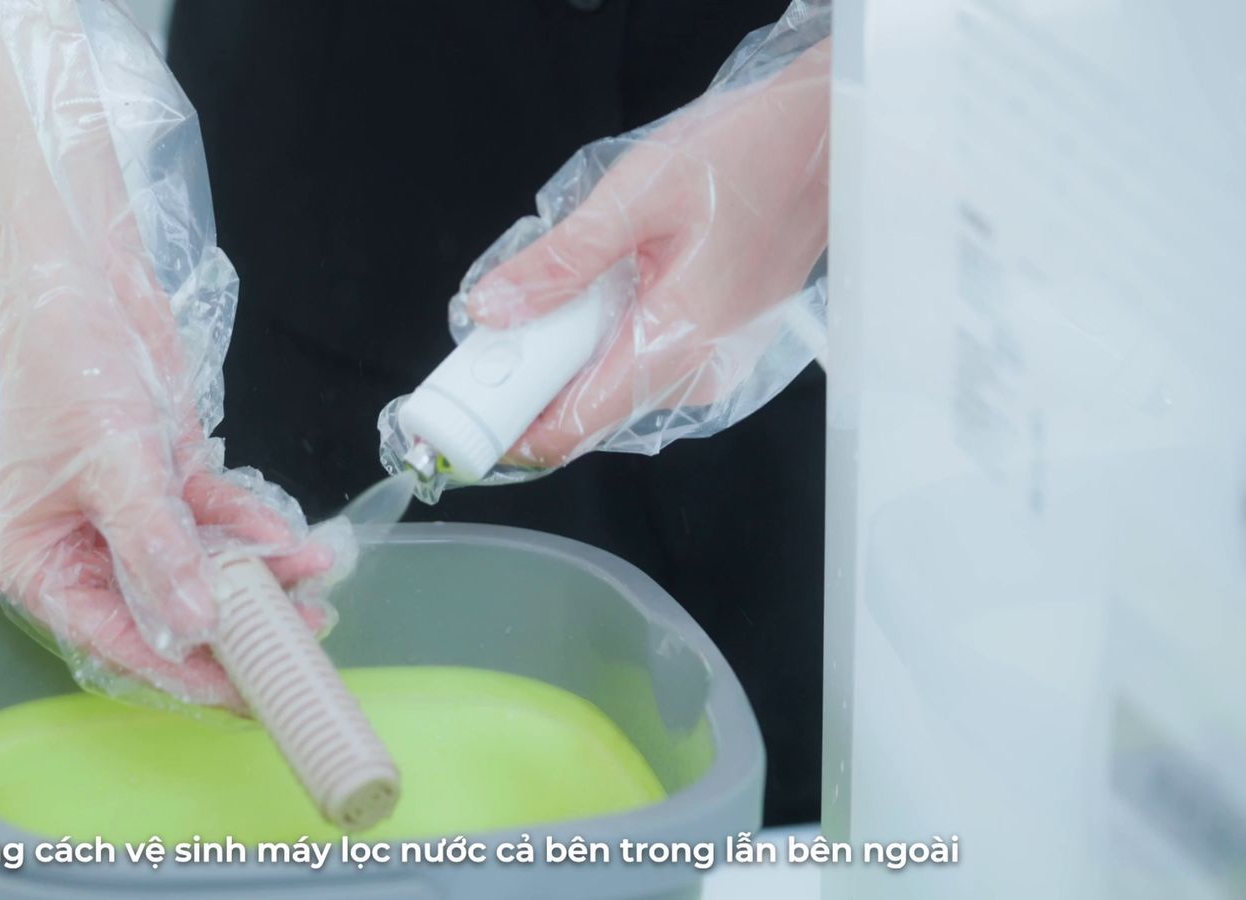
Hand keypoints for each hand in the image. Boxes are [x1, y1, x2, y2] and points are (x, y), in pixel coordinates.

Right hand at [0, 264, 340, 709]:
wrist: (88, 285)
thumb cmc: (65, 367)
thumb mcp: (114, 466)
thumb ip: (157, 548)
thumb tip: (195, 619)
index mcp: (39, 564)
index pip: (114, 639)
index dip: (180, 670)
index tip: (237, 693)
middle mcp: (82, 552)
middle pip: (163, 613)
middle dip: (232, 627)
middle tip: (296, 644)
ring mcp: (129, 522)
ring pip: (200, 571)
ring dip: (255, 579)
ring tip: (312, 590)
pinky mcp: (167, 488)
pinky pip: (216, 525)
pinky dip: (251, 531)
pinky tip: (289, 542)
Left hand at [465, 38, 830, 467]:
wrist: (826, 140)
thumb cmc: (748, 157)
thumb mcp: (634, 197)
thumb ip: (557, 263)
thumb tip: (491, 308)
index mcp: (676, 342)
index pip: (577, 425)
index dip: (513, 430)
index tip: (465, 411)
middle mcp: (696, 368)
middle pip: (588, 410)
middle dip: (531, 381)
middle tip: (493, 334)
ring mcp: (708, 360)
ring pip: (610, 385)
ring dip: (564, 354)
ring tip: (543, 301)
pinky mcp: (712, 342)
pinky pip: (637, 360)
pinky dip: (599, 337)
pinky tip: (592, 290)